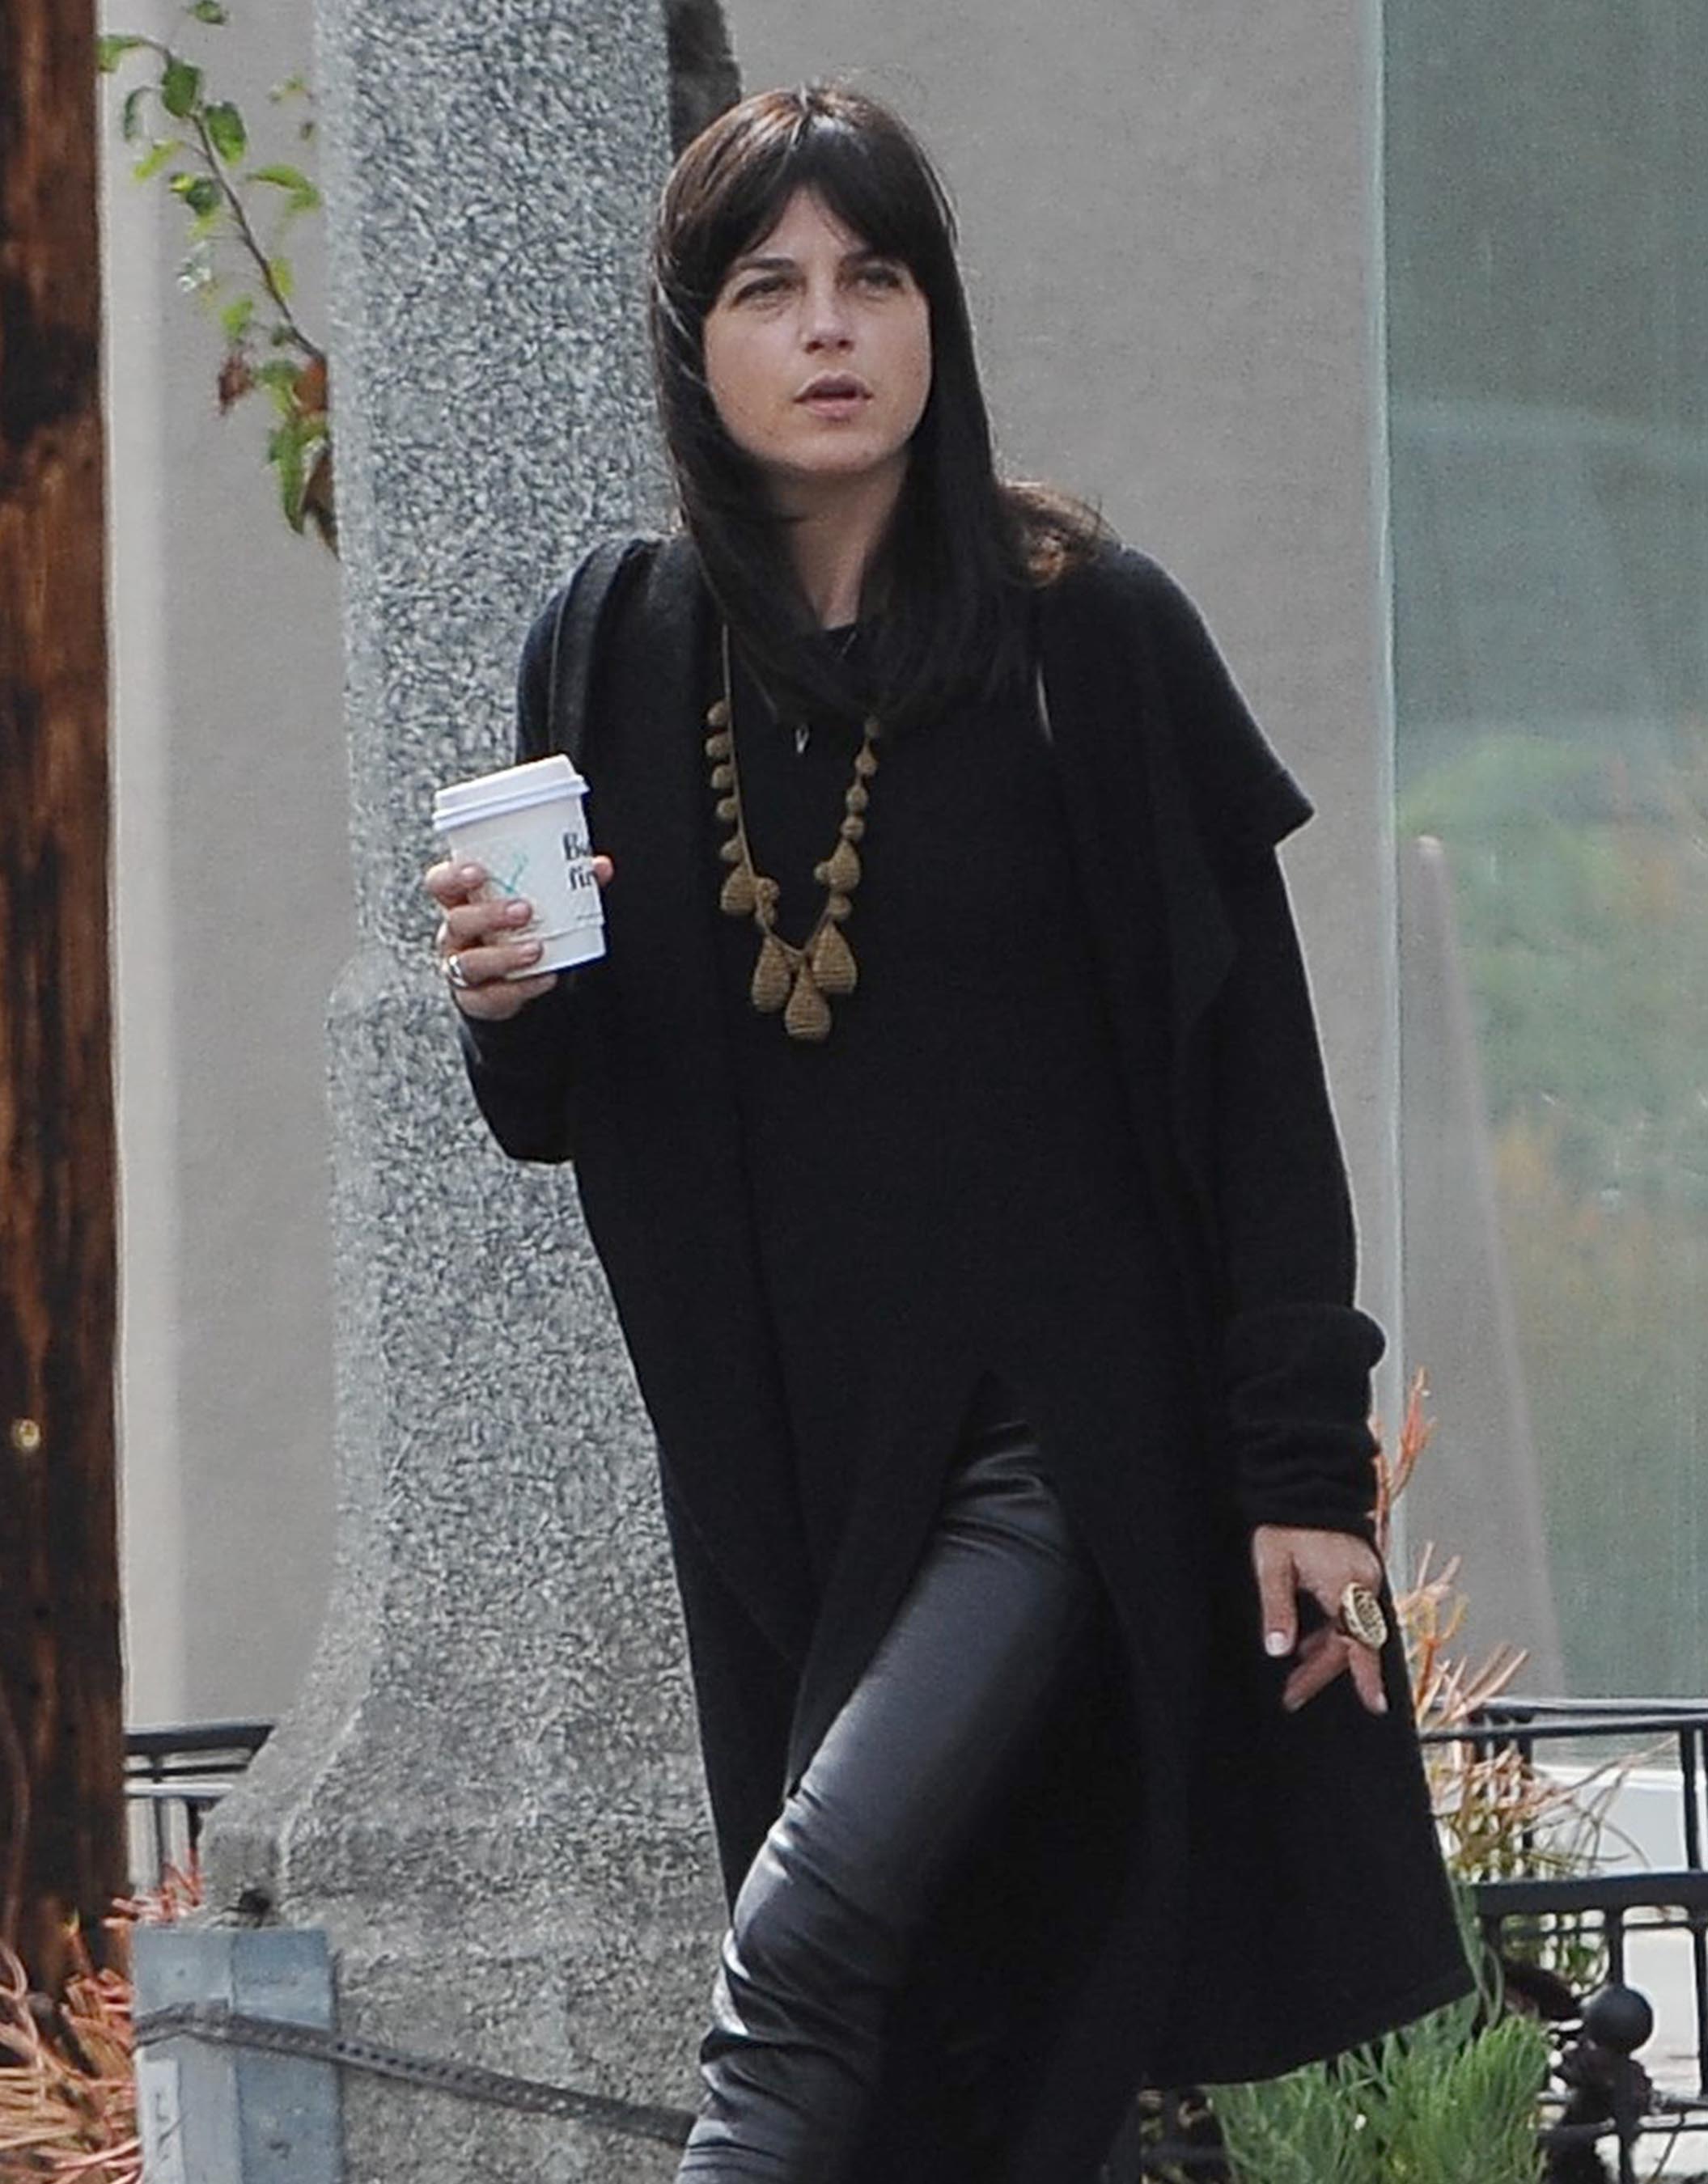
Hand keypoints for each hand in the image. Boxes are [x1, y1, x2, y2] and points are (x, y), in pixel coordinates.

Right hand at [424, 855, 613, 1020]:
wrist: (517, 981)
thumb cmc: (520, 928)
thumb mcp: (536, 904)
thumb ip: (567, 883)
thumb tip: (599, 866)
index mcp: (462, 901)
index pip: (440, 884)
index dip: (452, 877)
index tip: (477, 872)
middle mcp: (455, 934)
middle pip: (457, 921)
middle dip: (488, 915)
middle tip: (524, 910)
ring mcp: (461, 968)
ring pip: (470, 963)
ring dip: (503, 955)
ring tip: (537, 948)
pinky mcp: (475, 999)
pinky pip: (492, 996)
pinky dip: (521, 987)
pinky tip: (545, 977)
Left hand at [1251, 1524, 1388, 1716]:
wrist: (1308, 1483)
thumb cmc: (1288, 1521)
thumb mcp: (1273, 1565)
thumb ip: (1277, 1609)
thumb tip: (1279, 1649)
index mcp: (1345, 1583)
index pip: (1358, 1639)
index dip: (1366, 1675)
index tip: (1375, 1704)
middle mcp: (1365, 1582)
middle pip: (1352, 1641)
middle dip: (1323, 1671)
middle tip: (1294, 1692)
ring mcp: (1367, 1576)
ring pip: (1353, 1628)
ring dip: (1327, 1651)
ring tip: (1296, 1670)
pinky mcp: (1363, 1571)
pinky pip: (1353, 1612)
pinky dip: (1334, 1630)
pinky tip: (1310, 1639)